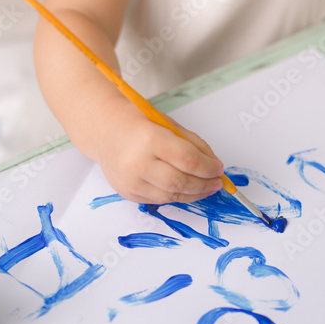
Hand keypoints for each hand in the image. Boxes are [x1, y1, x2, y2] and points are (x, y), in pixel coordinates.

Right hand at [95, 102, 224, 204]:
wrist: (105, 131)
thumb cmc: (137, 123)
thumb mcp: (168, 124)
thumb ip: (193, 144)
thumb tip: (214, 164)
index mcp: (149, 139)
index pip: (188, 160)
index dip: (208, 167)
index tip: (219, 169)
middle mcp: (137, 163)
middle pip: (180, 182)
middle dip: (204, 184)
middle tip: (217, 183)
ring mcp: (130, 181)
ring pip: (171, 196)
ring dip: (193, 194)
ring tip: (206, 188)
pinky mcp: (128, 193)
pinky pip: (159, 200)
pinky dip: (176, 196)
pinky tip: (186, 190)